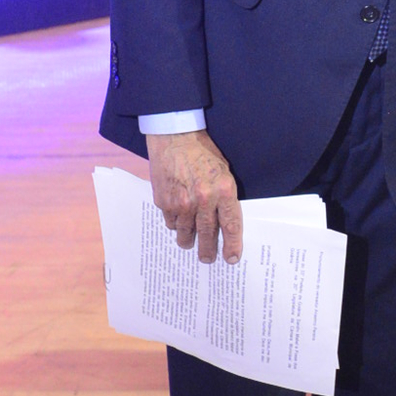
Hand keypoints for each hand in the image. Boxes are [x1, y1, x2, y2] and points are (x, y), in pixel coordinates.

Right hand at [146, 129, 241, 263]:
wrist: (174, 137)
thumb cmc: (202, 153)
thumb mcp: (223, 172)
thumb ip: (224, 197)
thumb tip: (224, 222)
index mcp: (223, 191)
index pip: (230, 226)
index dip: (232, 246)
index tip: (231, 258)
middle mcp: (203, 200)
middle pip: (207, 235)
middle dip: (208, 251)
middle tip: (208, 258)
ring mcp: (181, 202)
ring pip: (185, 233)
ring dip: (189, 240)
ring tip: (191, 243)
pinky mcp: (164, 201)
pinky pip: (170, 222)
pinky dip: (175, 223)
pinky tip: (178, 219)